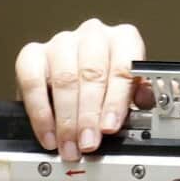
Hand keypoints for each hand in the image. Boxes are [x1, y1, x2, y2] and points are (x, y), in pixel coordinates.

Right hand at [14, 19, 153, 159]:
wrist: (78, 83)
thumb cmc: (109, 85)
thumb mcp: (132, 91)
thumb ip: (142, 96)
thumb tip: (146, 103)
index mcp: (123, 39)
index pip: (122, 68)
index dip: (115, 101)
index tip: (109, 127)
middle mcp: (93, 35)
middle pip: (91, 74)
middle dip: (89, 115)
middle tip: (88, 142)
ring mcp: (62, 42)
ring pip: (64, 79)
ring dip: (66, 119)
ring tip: (69, 145)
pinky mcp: (33, 54)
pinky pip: (32, 81)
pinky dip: (40, 112)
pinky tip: (49, 134)